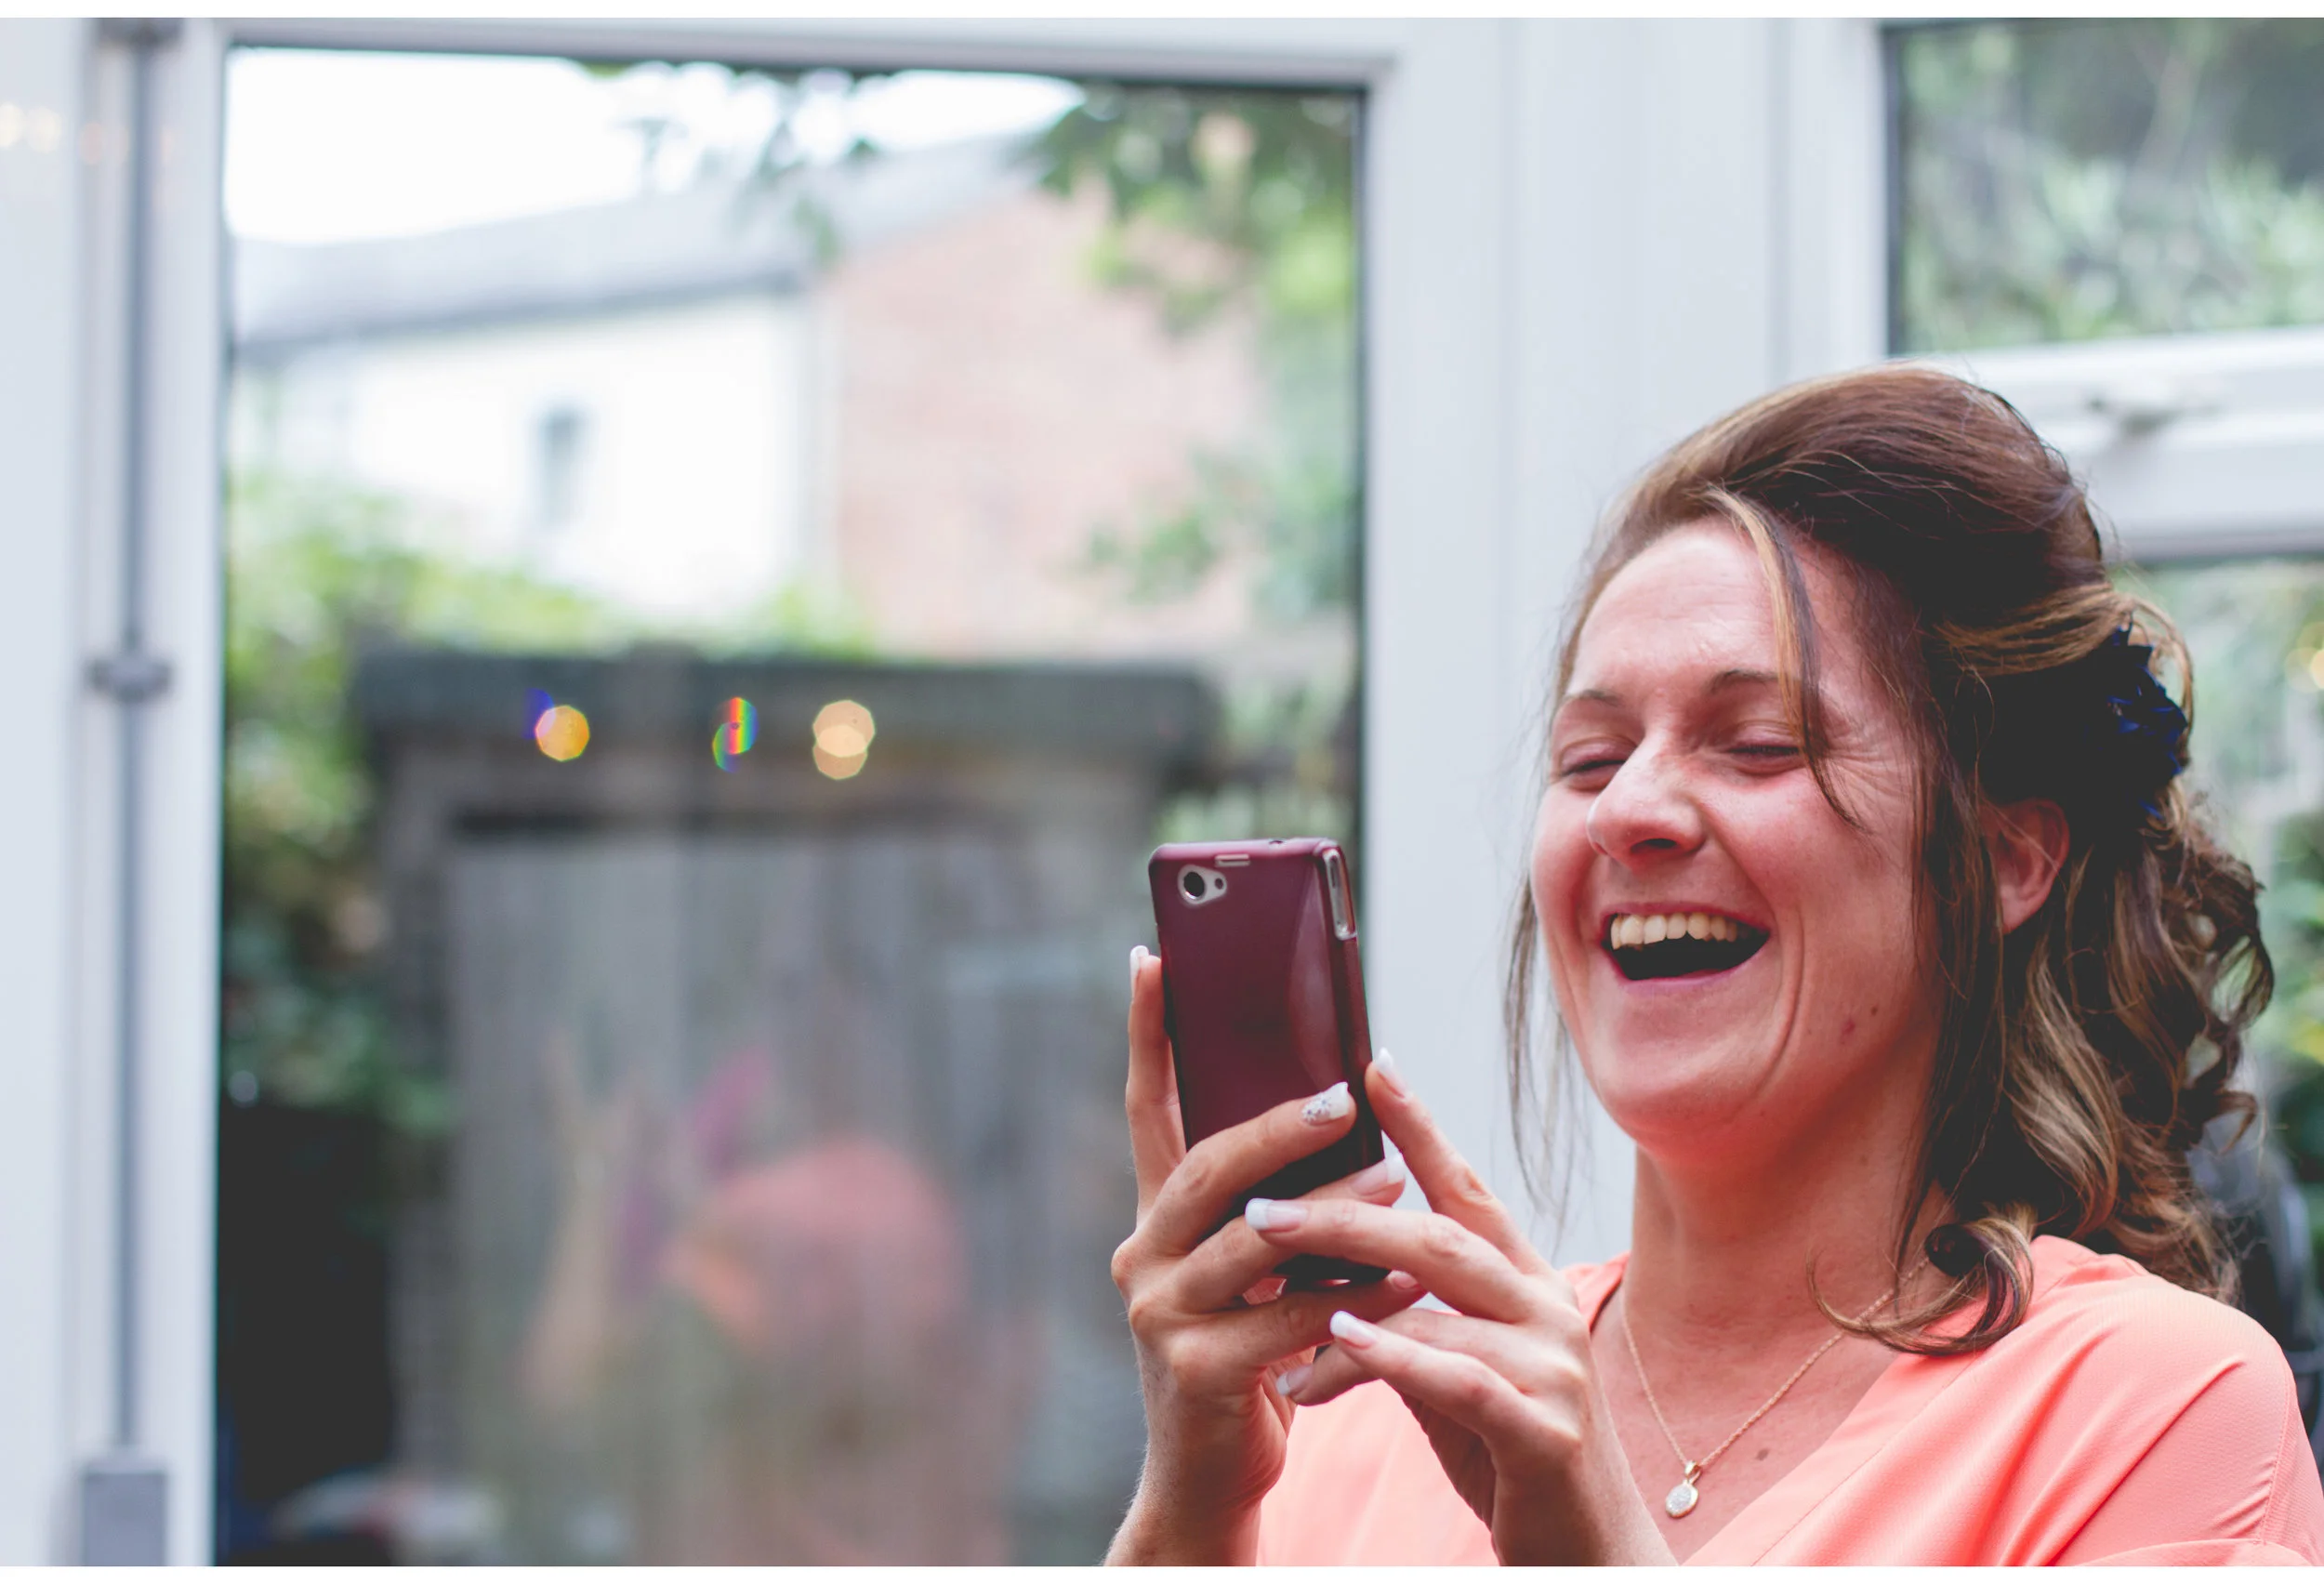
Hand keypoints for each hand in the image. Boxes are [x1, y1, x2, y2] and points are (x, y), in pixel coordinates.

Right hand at [1105, 946, 1419, 1565]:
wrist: (1212, 1477)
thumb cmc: (1248, 1356)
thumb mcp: (1248, 1270)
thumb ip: (1267, 1202)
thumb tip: (1336, 1110)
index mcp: (1153, 1220)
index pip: (1146, 1109)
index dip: (1147, 1033)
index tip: (1154, 956)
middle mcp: (1140, 1258)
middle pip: (1203, 1169)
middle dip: (1272, 1129)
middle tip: (1340, 1098)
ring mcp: (1160, 1317)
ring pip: (1252, 1242)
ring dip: (1332, 1211)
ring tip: (1395, 1182)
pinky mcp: (1196, 1371)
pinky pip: (1290, 1318)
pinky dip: (1353, 1297)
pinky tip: (1405, 1280)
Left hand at [1245, 1052, 1671, 1565]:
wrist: (1587, 1559)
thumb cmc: (1510, 1456)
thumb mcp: (1455, 1372)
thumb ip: (1409, 1317)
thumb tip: (1331, 1277)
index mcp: (1526, 1286)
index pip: (1468, 1189)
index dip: (1421, 1127)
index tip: (1371, 1065)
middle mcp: (1547, 1310)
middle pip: (1440, 1236)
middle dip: (1347, 1213)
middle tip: (1265, 1205)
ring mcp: (1554, 1370)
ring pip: (1442, 1302)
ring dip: (1348, 1290)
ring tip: (1273, 1283)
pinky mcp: (1545, 1434)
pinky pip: (1461, 1380)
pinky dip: (1395, 1356)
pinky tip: (1336, 1344)